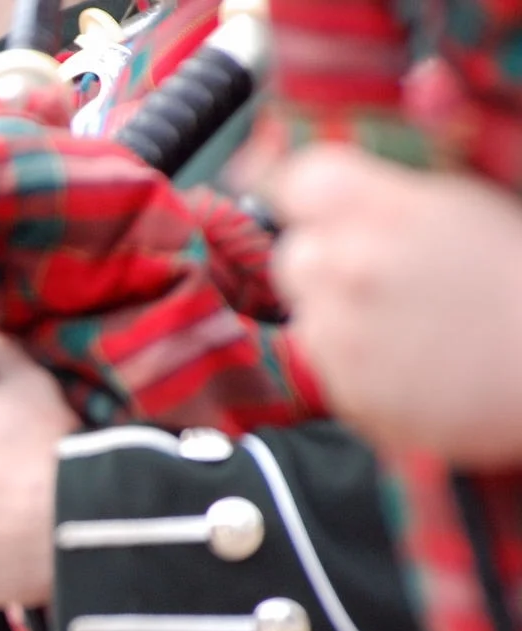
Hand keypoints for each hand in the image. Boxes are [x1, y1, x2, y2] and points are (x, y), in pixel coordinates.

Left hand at [272, 143, 521, 468]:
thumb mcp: (495, 186)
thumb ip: (446, 135)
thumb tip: (424, 79)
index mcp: (381, 209)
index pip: (297, 180)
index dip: (311, 192)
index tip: (321, 203)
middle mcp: (345, 270)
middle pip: (294, 254)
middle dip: (327, 258)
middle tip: (386, 270)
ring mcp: (339, 336)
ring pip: (307, 314)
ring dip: (339, 313)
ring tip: (410, 321)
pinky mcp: (346, 393)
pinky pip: (328, 369)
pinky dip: (355, 365)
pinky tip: (414, 360)